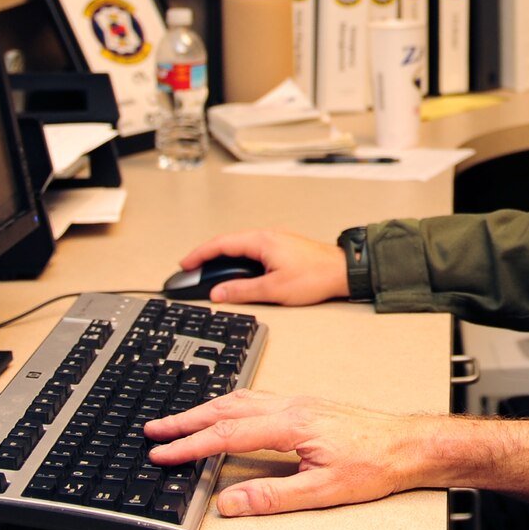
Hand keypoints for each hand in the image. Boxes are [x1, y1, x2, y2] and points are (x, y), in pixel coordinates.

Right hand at [144, 389, 431, 515]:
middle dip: (187, 420)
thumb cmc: (374, 464)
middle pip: (228, 408)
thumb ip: (272, 496)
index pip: (228, 433)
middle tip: (154, 430)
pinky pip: (257, 399)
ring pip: (241, 399)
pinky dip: (229, 405)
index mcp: (292, 423)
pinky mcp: (306, 406)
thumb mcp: (323, 490)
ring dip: (206, 409)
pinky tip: (225, 412)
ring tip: (178, 421)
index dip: (191, 445)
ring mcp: (299, 402)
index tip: (163, 454)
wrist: (407, 445)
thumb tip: (230, 501)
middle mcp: (292, 406)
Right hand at [178, 230, 349, 304]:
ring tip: (208, 270)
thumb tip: (218, 293)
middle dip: (207, 255)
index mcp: (261, 241)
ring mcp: (276, 240)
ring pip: (240, 245)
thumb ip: (242, 291)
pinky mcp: (283, 247)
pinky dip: (237, 257)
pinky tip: (236, 268)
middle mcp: (267, 236)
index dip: (199, 254)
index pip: (221, 244)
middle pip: (228, 242)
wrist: (343, 271)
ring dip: (222, 256)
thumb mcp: (274, 289)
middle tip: (191, 268)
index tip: (185, 263)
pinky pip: (252, 248)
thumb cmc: (315, 276)